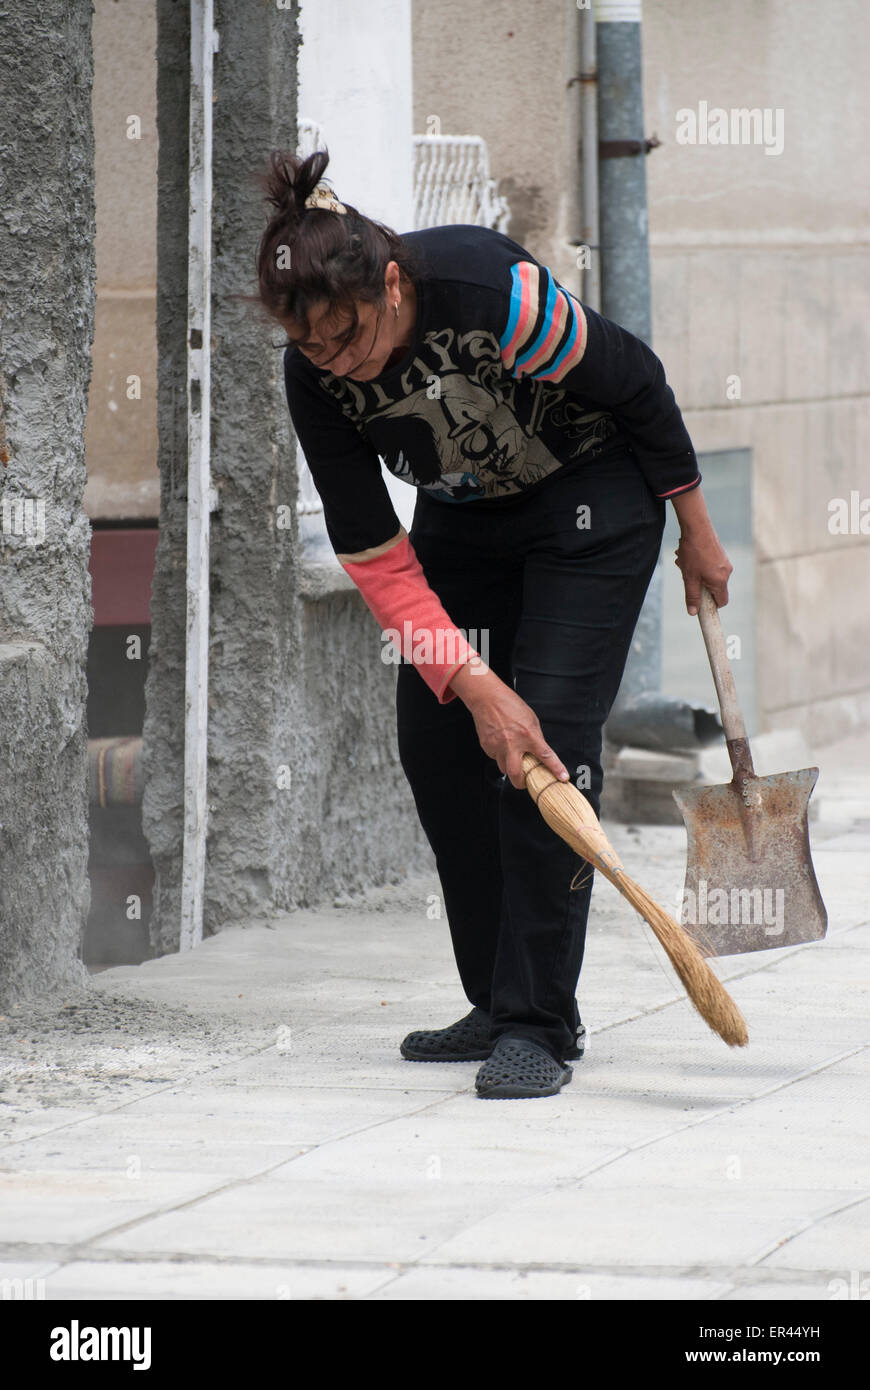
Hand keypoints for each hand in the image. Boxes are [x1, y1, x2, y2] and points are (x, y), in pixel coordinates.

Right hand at [449, 661, 569, 789]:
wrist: (487, 698)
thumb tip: (538, 750)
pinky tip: (500, 743)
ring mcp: (498, 746)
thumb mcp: (530, 719)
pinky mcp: (487, 746)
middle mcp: (513, 743)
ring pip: (503, 768)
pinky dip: (499, 755)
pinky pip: (495, 757)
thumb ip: (535, 736)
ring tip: (511, 755)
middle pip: (516, 774)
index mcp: (528, 735)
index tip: (562, 777)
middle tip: (524, 782)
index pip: (546, 755)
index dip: (556, 768)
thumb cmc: (510, 705)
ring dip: (509, 766)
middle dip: (520, 782)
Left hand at [673, 521, 732, 615]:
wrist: (697, 527)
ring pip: (709, 575)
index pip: (722, 602)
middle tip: (687, 577)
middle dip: (699, 586)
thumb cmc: (693, 553)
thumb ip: (692, 596)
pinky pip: (710, 565)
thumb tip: (693, 612)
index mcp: (720, 581)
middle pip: (714, 588)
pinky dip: (699, 565)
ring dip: (696, 573)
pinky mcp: (720, 554)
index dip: (711, 605)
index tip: (700, 603)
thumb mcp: (689, 578)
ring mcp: (724, 562)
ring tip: (684, 563)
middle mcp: (726, 572)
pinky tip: (688, 556)